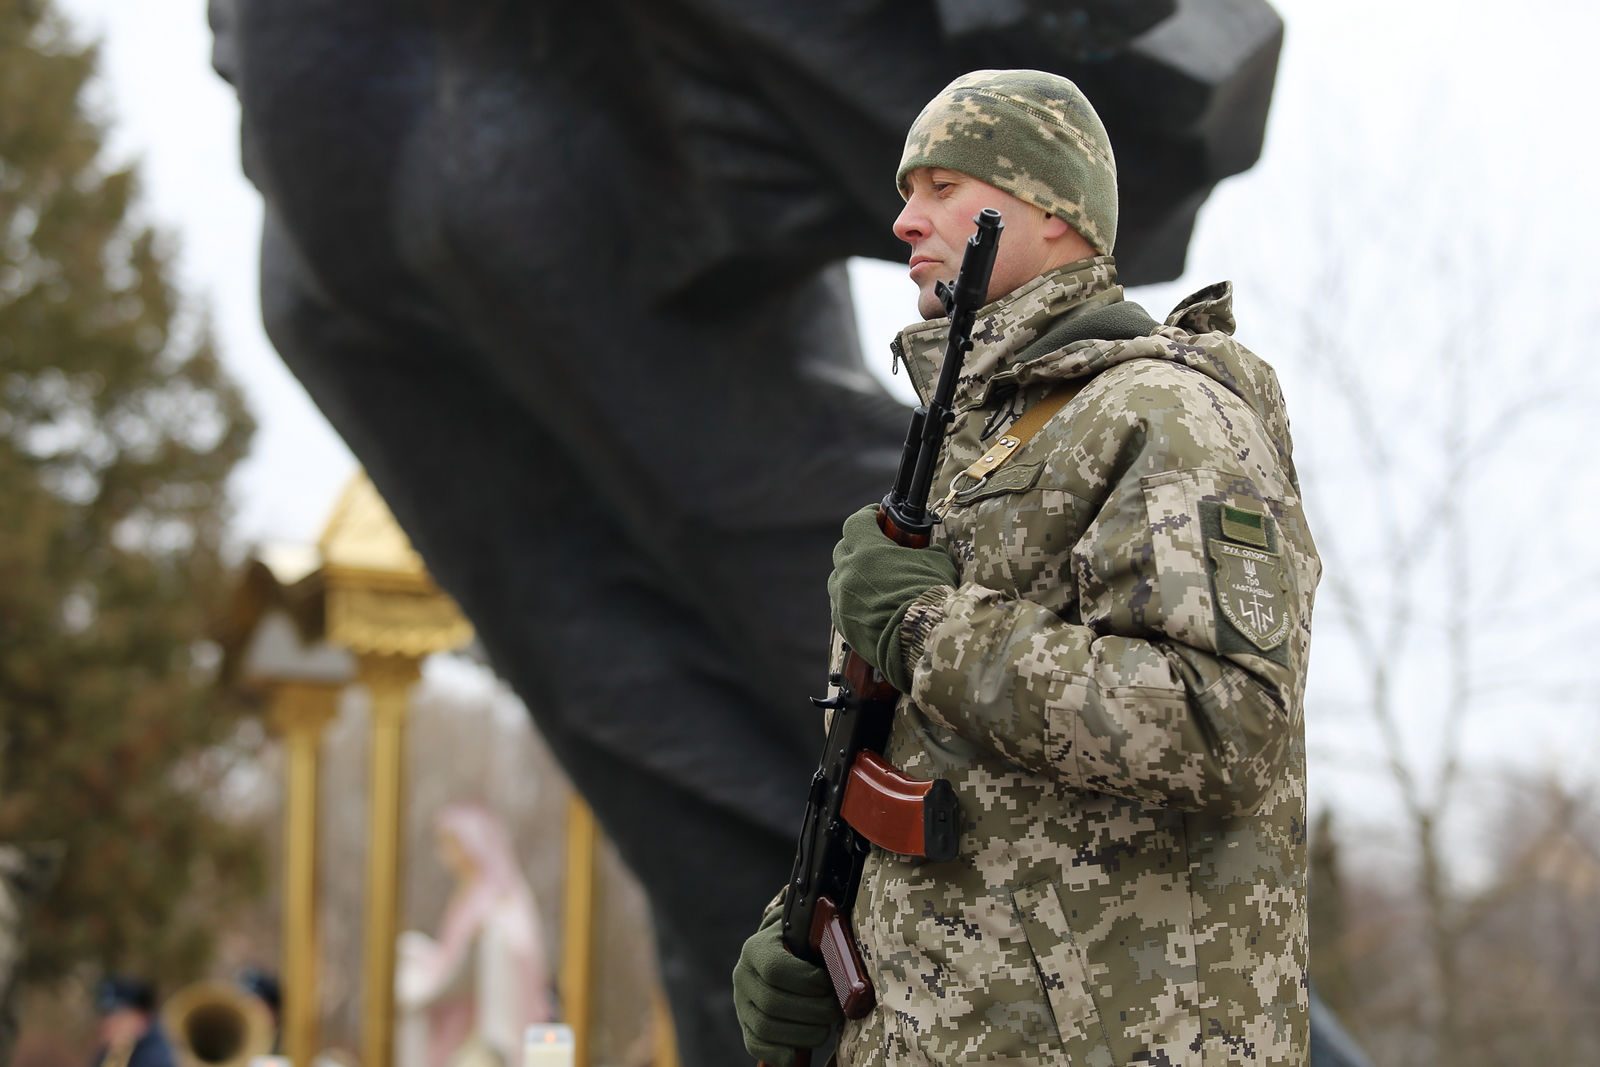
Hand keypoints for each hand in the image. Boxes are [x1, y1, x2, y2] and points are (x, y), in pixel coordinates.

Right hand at [732, 908, 839, 1065]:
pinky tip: (798, 1051)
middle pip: (772, 1002)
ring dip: (802, 1033)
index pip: (775, 969)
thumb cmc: (805, 941)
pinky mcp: (745, 1025)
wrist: (784, 952)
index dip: (806, 981)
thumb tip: (838, 939)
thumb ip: (819, 930)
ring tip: (826, 1027)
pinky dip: (778, 1053)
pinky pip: (756, 1045)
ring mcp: (741, 1002)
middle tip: (836, 1010)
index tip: (829, 983)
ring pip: (765, 1027)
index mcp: (757, 948)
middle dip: (812, 1010)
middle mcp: (742, 974)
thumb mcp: (808, 927)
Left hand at [827, 504, 958, 690]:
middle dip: (858, 546)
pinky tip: (869, 605)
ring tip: (872, 580)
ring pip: (838, 578)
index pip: (856, 523)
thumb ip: (924, 551)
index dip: (867, 517)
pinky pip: (840, 604)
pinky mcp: (842, 624)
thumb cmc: (931, 596)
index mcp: (868, 551)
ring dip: (851, 574)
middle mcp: (848, 572)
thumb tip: (927, 550)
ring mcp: (842, 599)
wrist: (923, 640)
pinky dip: (852, 600)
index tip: (876, 517)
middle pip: (843, 549)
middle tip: (877, 550)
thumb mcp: (936, 562)